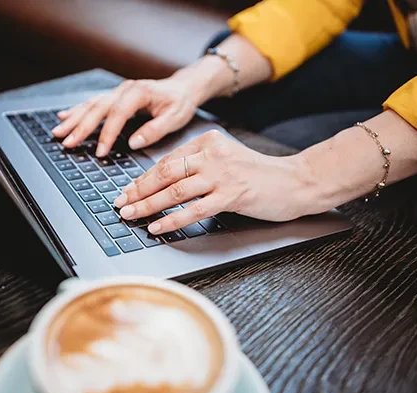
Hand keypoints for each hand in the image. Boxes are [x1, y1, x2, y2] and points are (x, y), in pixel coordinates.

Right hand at [52, 78, 197, 156]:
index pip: (118, 114)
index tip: (100, 152)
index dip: (107, 134)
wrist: (183, 88)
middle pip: (97, 108)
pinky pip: (93, 102)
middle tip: (67, 142)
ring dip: (73, 118)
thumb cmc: (180, 103)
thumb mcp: (175, 118)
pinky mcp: (115, 96)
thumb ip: (154, 130)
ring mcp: (118, 91)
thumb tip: (134, 143)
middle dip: (80, 127)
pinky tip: (64, 116)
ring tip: (58, 132)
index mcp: (139, 93)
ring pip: (91, 104)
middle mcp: (125, 89)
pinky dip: (77, 110)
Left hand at [113, 130, 320, 234]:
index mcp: (208, 142)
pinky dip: (171, 220)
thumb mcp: (226, 160)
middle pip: (165, 173)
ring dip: (148, 205)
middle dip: (138, 190)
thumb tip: (163, 185)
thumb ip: (199, 166)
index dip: (143, 178)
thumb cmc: (260, 175)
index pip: (167, 160)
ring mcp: (222, 174)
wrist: (296, 182)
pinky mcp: (232, 195)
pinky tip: (157, 227)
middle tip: (120, 203)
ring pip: (175, 190)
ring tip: (130, 215)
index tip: (128, 190)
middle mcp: (212, 154)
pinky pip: (193, 210)